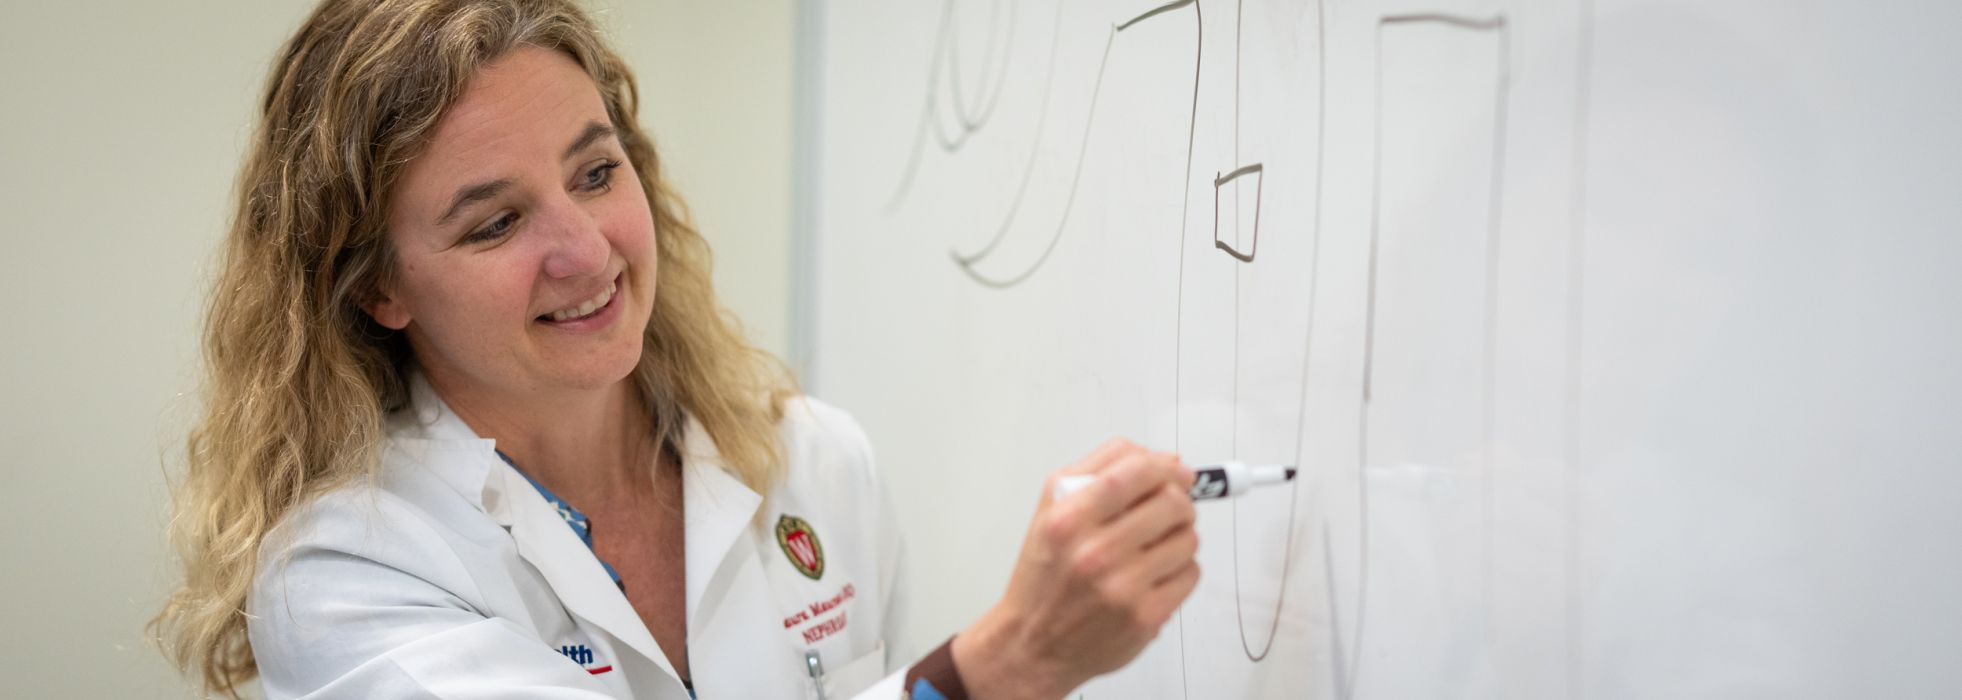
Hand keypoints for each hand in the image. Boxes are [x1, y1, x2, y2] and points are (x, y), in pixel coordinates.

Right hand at [952, 439, 1200, 699]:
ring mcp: (1123, 588)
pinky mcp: (1145, 617)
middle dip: (1179, 501)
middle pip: (1171, 504)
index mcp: (1068, 520)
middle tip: (1169, 510)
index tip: (1176, 470)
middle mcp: (1094, 553)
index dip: (1165, 466)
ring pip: (1187, 539)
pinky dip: (1180, 569)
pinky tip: (1155, 574)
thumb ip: (1098, 471)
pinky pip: (1190, 575)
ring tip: (1156, 546)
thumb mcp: (1051, 511)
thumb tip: (1161, 459)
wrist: (1032, 645)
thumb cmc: (1044, 576)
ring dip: (1180, 536)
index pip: (1133, 472)